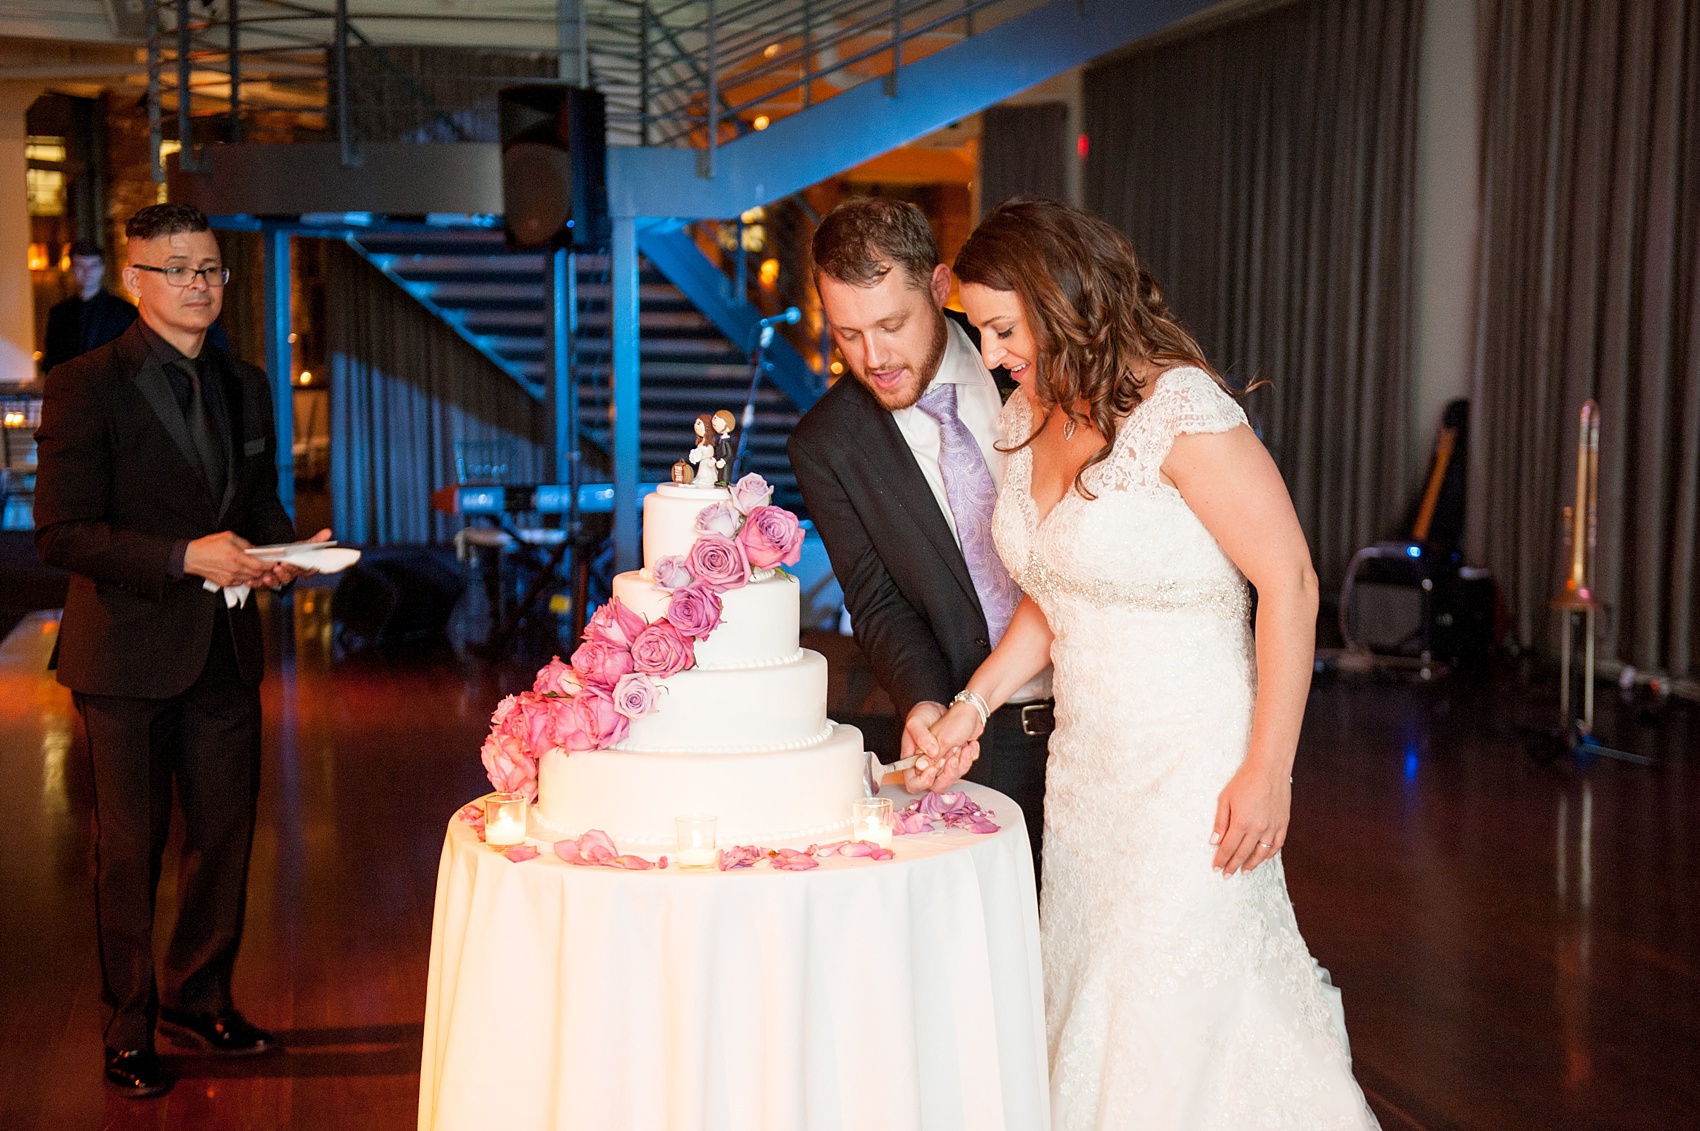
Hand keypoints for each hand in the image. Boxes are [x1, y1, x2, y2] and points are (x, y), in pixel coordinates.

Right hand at [184, 531, 267, 588]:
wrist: (191, 557)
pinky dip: (247, 577)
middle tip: (269, 563)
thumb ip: (245, 544)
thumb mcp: (228, 537)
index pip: (259, 565)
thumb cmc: (208, 545)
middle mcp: (234, 569)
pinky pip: (242, 581)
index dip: (270, 564)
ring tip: (257, 566)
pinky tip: (245, 570)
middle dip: (265, 569)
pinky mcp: (226, 583)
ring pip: (251, 578)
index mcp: (236, 556)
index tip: (275, 561)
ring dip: (257, 573)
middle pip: (258, 573)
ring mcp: (230, 578)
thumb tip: (256, 549)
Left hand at [258, 527, 332, 588]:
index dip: (298, 569)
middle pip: (289, 577)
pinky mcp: (265, 581)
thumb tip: (328, 532)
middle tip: (279, 566)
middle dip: (284, 572)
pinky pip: (261, 585)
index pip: (304, 571)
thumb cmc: (292, 552)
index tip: (292, 563)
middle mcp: (290, 575)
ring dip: (271, 580)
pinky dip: (256, 584)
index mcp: (301, 568)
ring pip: (276, 582)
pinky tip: (250, 581)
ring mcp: (278, 579)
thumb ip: (315, 541)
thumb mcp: (303, 545)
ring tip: (266, 576)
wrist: (276, 555)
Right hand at [907, 702, 982, 792]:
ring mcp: (943, 763)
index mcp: (913, 758)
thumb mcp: (917, 721)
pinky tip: (970, 744)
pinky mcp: (956, 759)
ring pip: (953, 777)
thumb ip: (920, 739)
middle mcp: (928, 764)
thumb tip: (924, 760)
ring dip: (962, 763)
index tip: (932, 768)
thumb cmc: (927, 713)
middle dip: (948, 774)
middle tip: (952, 758)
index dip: (923, 781)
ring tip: (963, 746)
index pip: (913, 782)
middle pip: (936, 785)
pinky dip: (970, 756)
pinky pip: (965, 767)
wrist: (949, 706)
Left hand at [1211, 759, 1291, 875]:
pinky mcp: (1283, 824)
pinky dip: (1269, 855)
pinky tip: (1262, 858)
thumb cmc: (1244, 781)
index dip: (1221, 860)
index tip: (1216, 868)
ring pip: (1261, 854)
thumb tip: (1214, 842)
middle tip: (1227, 874)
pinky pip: (1276, 846)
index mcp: (1241, 822)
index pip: (1229, 848)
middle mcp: (1258, 828)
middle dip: (1233, 865)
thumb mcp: (1225, 799)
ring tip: (1244, 870)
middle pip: (1244, 854)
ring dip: (1252, 864)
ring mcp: (1272, 827)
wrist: (1269, 769)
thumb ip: (1220, 822)